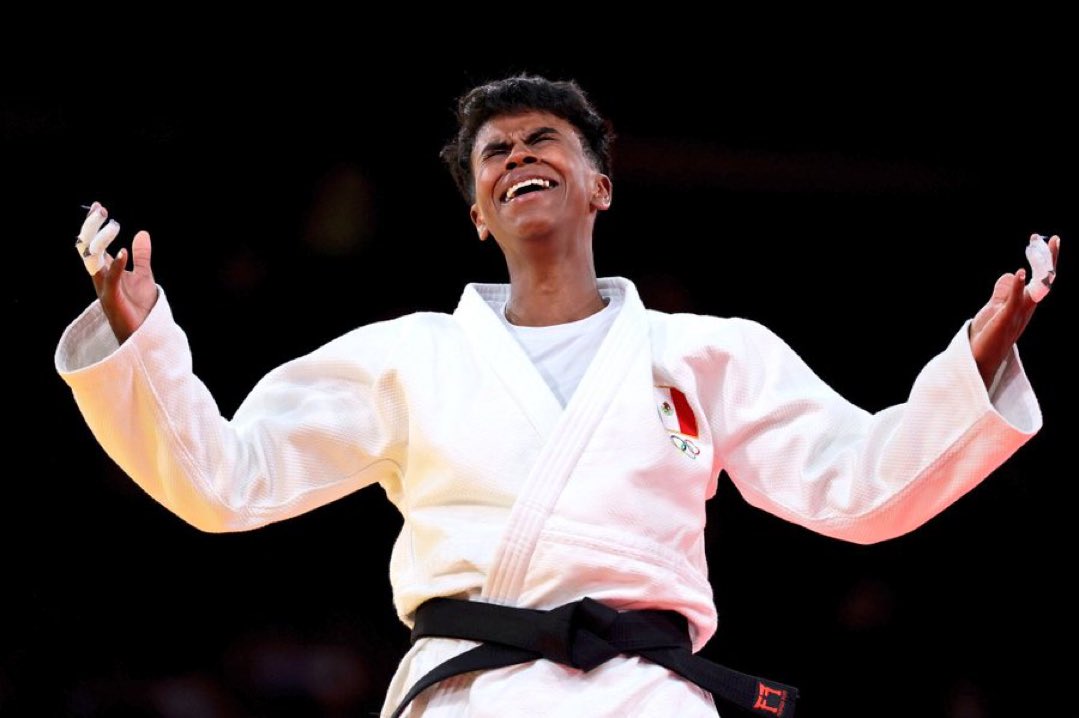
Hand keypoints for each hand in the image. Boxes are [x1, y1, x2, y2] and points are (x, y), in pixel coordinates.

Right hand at [78, 202, 157, 343]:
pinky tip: (123, 251)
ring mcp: (104, 287)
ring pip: (94, 260)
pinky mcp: (112, 298)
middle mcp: (100, 277)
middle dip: (92, 228)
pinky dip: (117, 264)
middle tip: (100, 209)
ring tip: (112, 223)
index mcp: (106, 270)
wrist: (143, 333)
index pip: (96, 243)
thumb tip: (142, 233)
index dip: (95, 226)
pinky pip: (111, 279)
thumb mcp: (144, 275)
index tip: (98, 206)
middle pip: (88, 248)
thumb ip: (142, 256)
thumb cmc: (140, 307)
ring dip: (102, 241)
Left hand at [969, 235, 1059, 387]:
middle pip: (1043, 281)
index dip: (1043, 260)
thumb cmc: (987, 336)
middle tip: (1051, 238)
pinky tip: (1020, 272)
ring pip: (1035, 289)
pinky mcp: (1005, 320)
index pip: (1039, 279)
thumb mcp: (995, 308)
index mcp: (1024, 305)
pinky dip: (1018, 287)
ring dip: (1038, 268)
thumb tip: (1014, 273)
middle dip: (1047, 259)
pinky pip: (1014, 302)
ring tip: (1040, 246)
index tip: (1043, 240)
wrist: (979, 362)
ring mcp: (1017, 314)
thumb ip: (1004, 292)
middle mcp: (1026, 309)